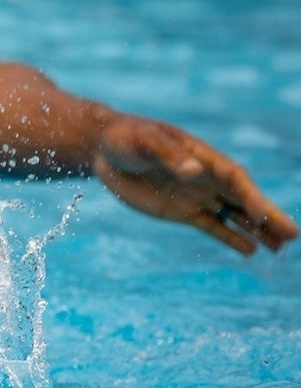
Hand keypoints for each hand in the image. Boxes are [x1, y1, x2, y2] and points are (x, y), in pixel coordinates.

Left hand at [91, 115, 296, 253]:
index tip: (264, 215)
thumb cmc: (126, 137)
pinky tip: (251, 250)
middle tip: (293, 235)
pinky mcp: (181, 210)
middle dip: (267, 216)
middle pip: (243, 199)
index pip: (234, 178)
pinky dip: (230, 237)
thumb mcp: (143, 141)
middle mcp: (206, 177)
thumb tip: (195, 172)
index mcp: (202, 156)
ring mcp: (196, 195)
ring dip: (257, 230)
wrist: (104, 148)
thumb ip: (167, 155)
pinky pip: (212, 225)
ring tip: (281, 247)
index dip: (251, 197)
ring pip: (234, 214)